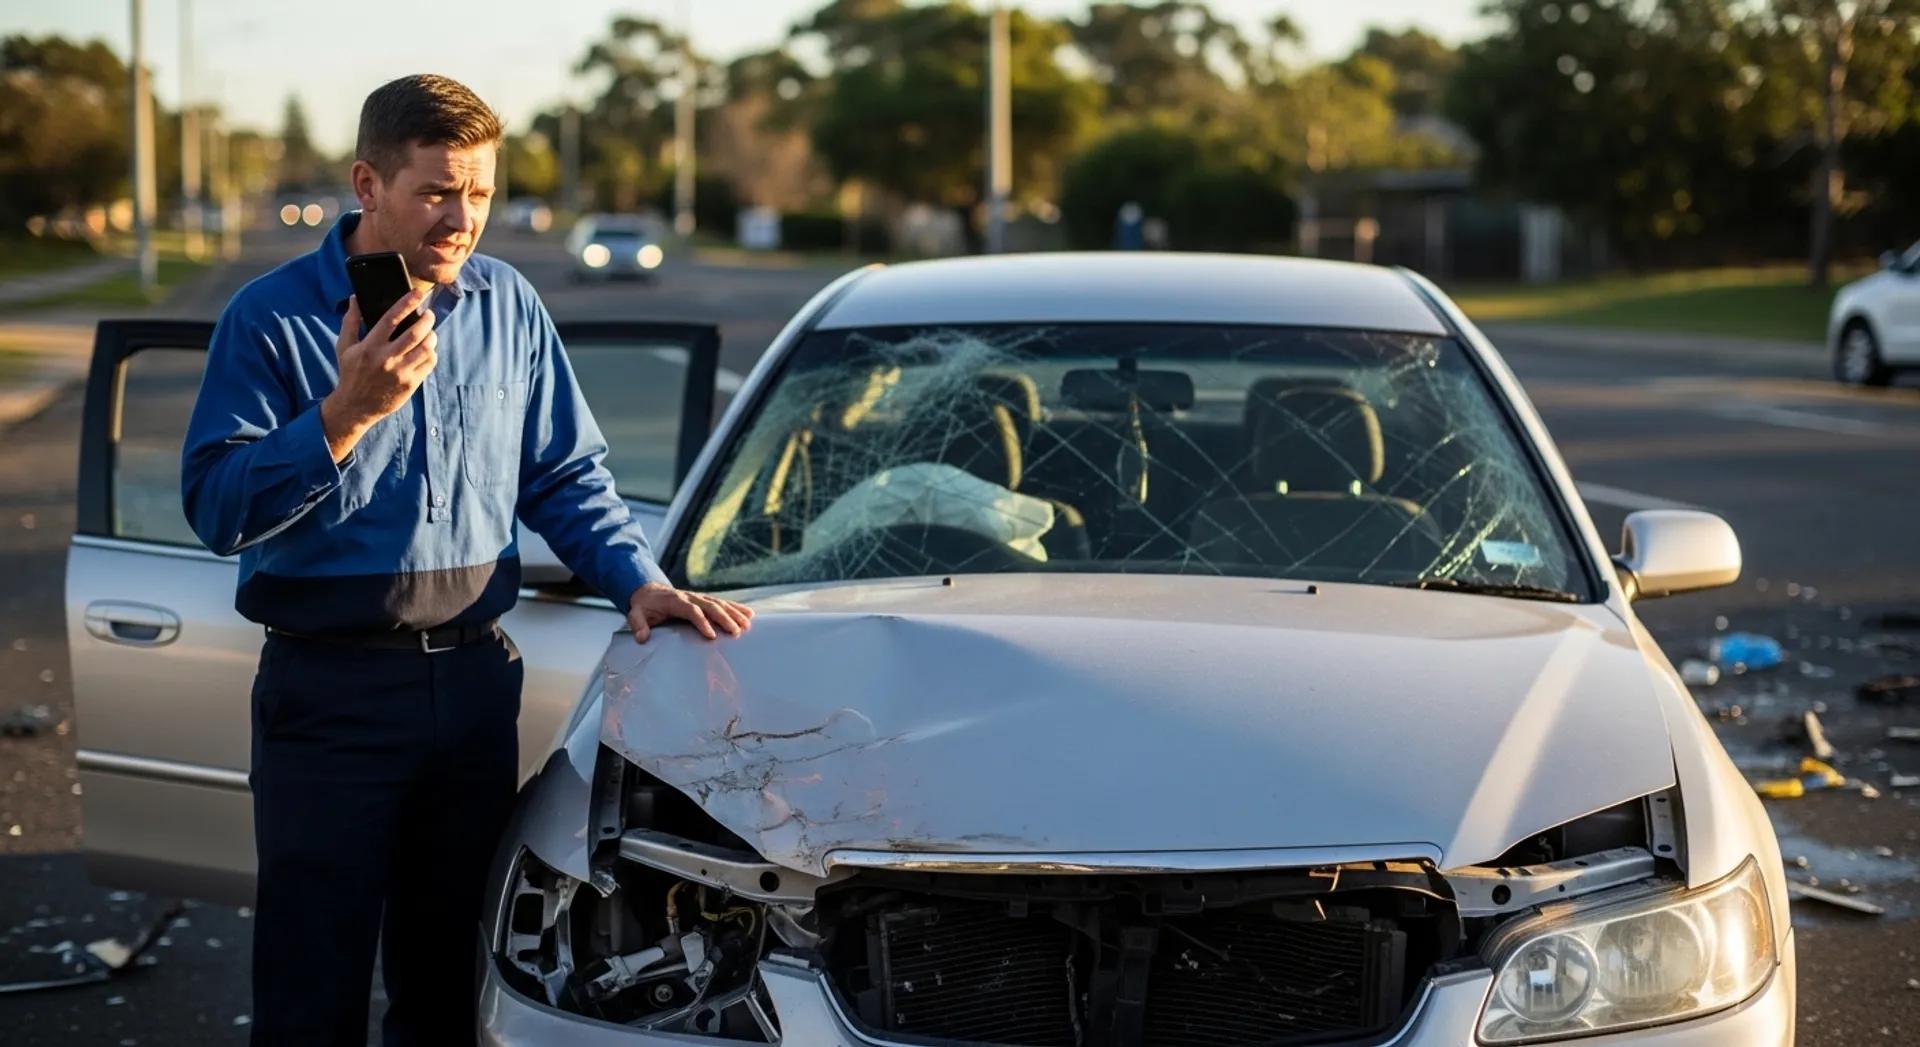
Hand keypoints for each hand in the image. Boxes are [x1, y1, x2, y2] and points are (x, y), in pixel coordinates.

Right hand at [319, 291, 437, 461]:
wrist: (355, 406)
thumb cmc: (350, 373)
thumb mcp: (344, 347)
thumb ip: (350, 322)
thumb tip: (355, 298)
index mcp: (369, 346)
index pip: (391, 319)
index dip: (406, 304)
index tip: (418, 293)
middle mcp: (386, 359)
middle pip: (415, 333)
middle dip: (427, 319)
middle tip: (429, 314)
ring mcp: (400, 373)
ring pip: (426, 348)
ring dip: (432, 336)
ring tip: (429, 332)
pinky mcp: (410, 385)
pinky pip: (429, 364)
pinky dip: (431, 353)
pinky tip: (427, 349)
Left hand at [628, 582, 754, 642]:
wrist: (649, 592)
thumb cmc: (644, 606)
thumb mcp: (636, 614)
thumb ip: (638, 625)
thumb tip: (642, 638)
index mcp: (676, 601)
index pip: (692, 611)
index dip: (702, 622)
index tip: (711, 636)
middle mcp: (690, 597)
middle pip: (711, 606)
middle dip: (725, 618)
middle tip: (736, 632)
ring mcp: (699, 597)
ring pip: (720, 603)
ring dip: (734, 613)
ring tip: (748, 624)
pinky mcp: (705, 600)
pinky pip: (723, 603)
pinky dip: (736, 608)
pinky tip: (749, 614)